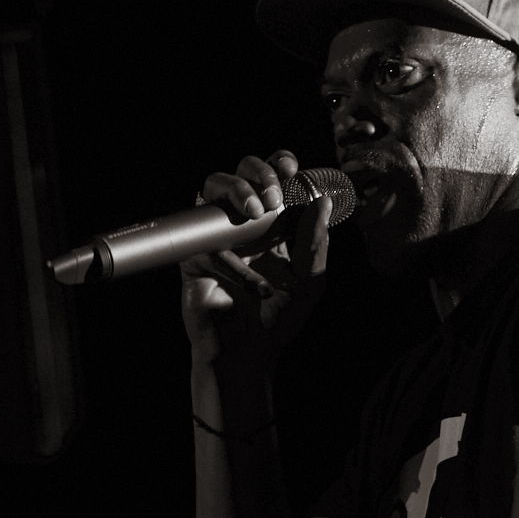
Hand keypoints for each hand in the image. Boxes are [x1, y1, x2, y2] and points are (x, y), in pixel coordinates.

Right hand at [181, 149, 331, 381]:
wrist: (249, 354)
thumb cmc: (279, 319)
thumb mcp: (310, 283)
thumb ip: (316, 244)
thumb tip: (323, 202)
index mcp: (274, 222)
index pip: (274, 176)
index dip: (279, 163)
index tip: (290, 170)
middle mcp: (244, 223)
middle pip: (242, 170)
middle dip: (258, 172)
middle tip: (272, 199)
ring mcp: (218, 236)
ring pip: (212, 188)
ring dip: (236, 190)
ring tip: (255, 213)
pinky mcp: (195, 258)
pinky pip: (208, 245)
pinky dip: (234, 264)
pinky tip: (257, 286)